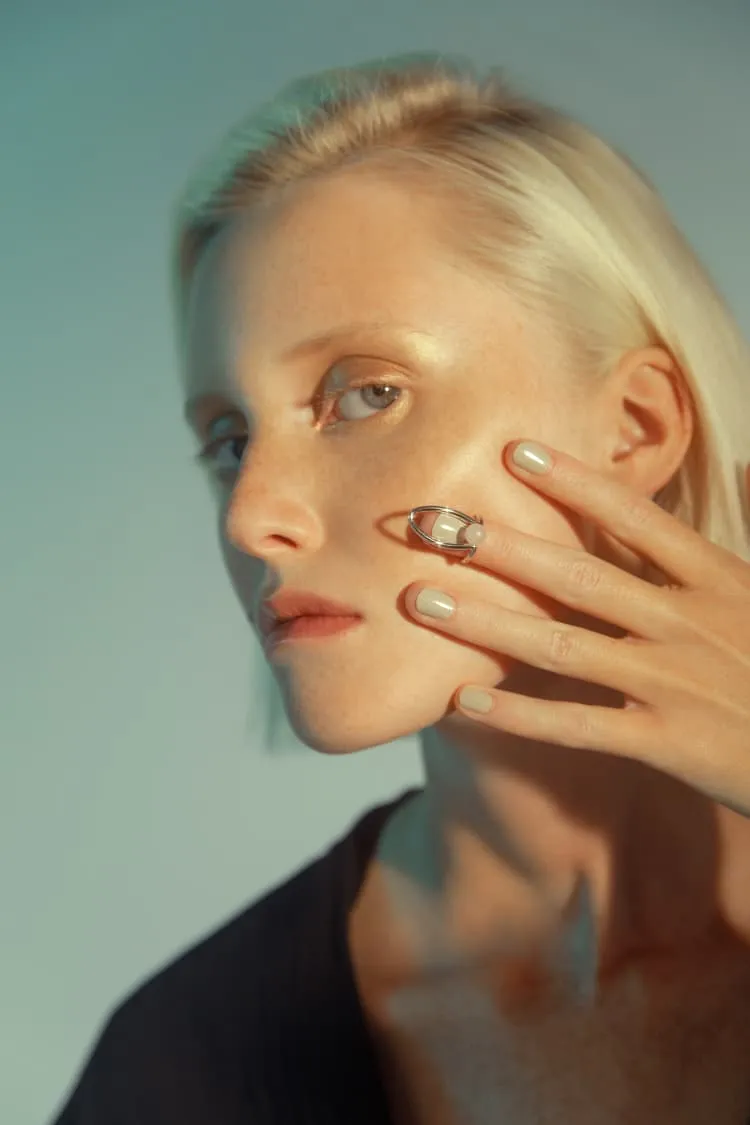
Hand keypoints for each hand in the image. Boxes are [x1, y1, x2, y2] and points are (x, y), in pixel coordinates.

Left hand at [405, 440, 749, 816]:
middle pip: (578, 575)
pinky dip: (520, 714)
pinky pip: (579, 725)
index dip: (574, 482)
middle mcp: (689, 622)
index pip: (636, 519)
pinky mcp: (669, 743)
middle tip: (430, 523)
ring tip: (421, 601)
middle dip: (498, 546)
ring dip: (487, 621)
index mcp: (718, 579)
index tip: (513, 450)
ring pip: (563, 645)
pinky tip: (464, 699)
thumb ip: (747, 524)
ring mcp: (675, 683)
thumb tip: (743, 463)